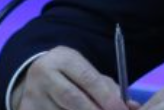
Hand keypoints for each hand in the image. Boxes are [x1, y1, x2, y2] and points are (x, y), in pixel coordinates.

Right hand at [12, 46, 134, 109]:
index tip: (121, 109)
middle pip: (74, 100)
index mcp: (63, 59)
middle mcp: (43, 75)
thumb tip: (132, 107)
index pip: (89, 79)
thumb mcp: (88, 72)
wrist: (37, 73)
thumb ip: (110, 88)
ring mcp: (31, 96)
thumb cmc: (73, 76)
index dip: (107, 97)